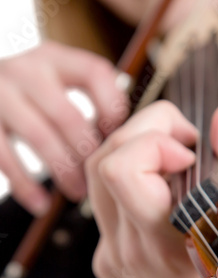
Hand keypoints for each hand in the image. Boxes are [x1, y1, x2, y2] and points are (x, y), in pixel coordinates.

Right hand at [0, 41, 128, 215]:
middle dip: (88, 154)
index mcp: (56, 59)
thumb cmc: (32, 102)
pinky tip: (42, 204)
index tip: (117, 138)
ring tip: (77, 193)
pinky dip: (26, 186)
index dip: (113, 108)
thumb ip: (90, 101)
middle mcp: (26, 70)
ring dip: (63, 171)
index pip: (95, 73)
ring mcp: (0, 94)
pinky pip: (5, 157)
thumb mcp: (59, 84)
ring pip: (40, 137)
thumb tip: (130, 140)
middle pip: (68, 115)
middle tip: (99, 178)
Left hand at [85, 101, 217, 277]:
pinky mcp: (106, 262)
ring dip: (133, 154)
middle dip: (143, 131)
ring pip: (96, 180)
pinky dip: (131, 187)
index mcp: (167, 242)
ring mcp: (112, 258)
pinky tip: (163, 200)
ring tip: (171, 165)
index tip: (189, 151)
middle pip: (101, 161)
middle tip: (181, 144)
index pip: (122, 169)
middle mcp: (130, 251)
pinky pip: (104, 209)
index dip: (154, 140)